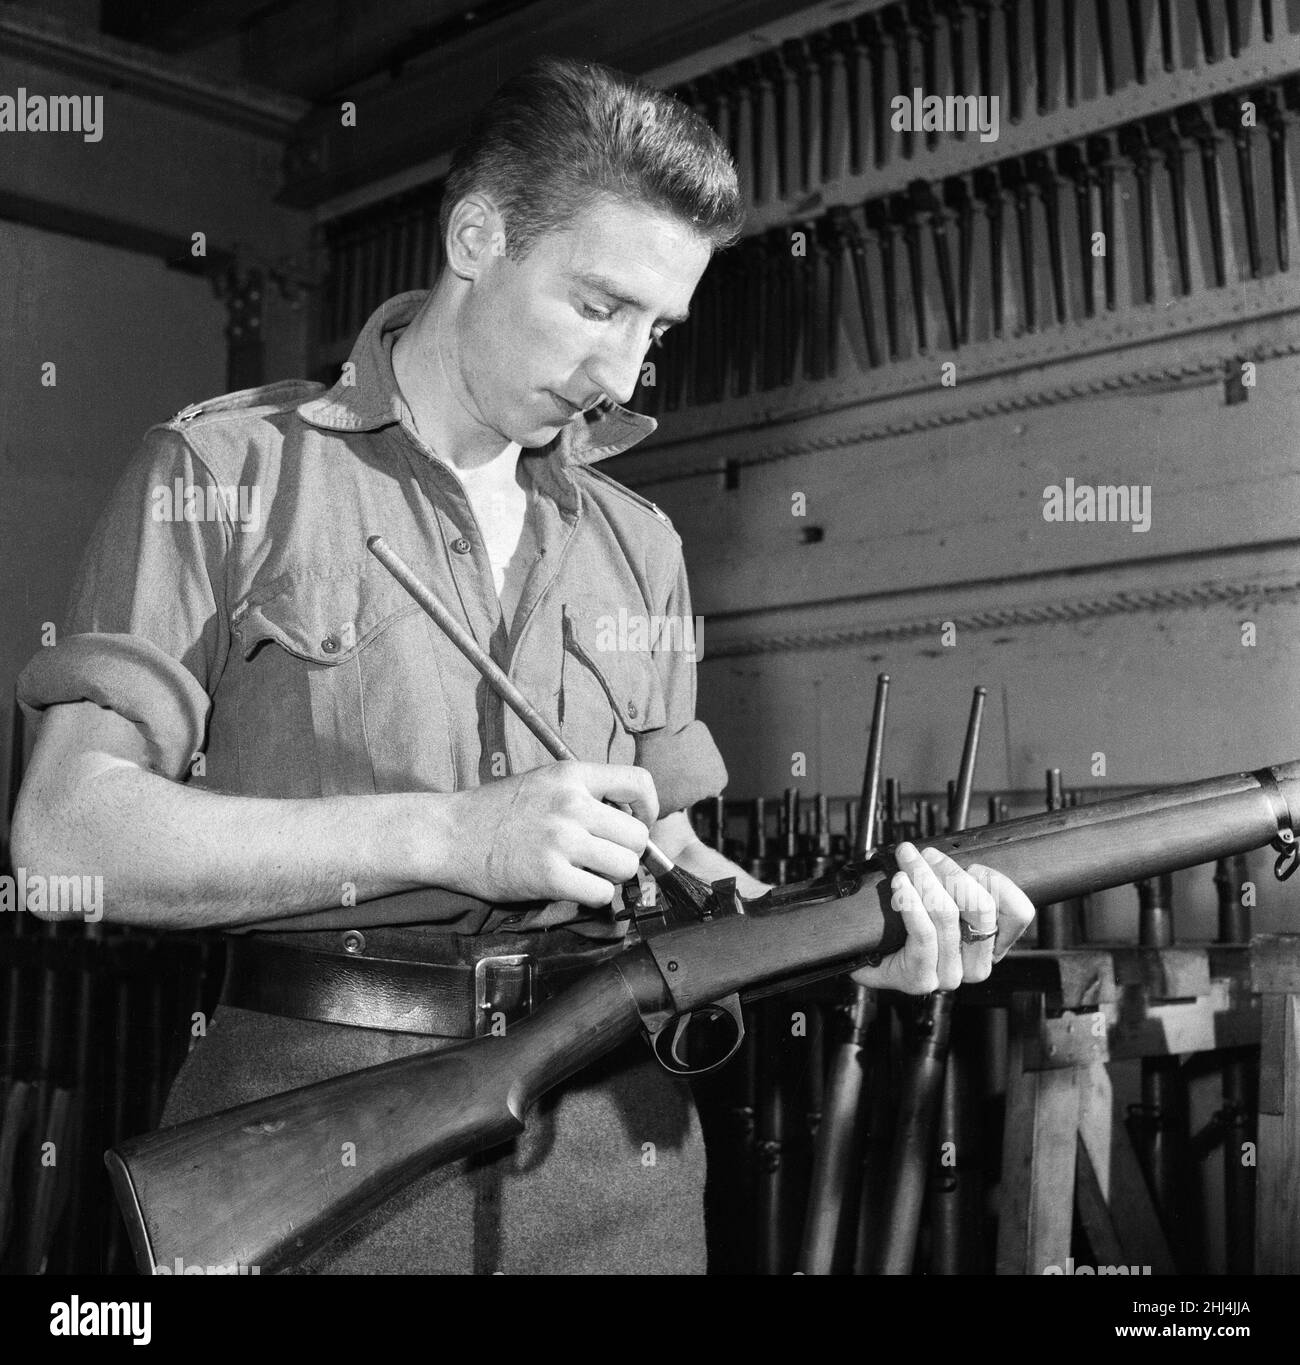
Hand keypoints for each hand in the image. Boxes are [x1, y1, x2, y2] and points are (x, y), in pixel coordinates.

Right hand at [439, 760, 657, 907]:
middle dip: (627, 851)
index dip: (648, 808)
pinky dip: (593, 897)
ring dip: (612, 876)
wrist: (451, 834)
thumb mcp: (545, 782)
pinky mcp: (551, 876)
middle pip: (638, 836)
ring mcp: (562, 840)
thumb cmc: (498, 811)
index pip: (639, 782)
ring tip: (587, 871)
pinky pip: (602, 894)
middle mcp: (572, 804)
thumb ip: (586, 794)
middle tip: (604, 856)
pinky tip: (573, 887)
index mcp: (572, 774)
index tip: (638, 822)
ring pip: (626, 867)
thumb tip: (631, 819)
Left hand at [851, 842, 1034, 992]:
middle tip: (925, 854)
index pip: (1019, 912)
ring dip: (924, 878)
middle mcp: (976, 965)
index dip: (998, 882)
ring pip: (947, 914)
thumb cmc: (903, 923)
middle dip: (951, 871)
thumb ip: (963, 883)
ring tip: (907, 860)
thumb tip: (971, 863)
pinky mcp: (921, 979)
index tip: (972, 864)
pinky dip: (910, 902)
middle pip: (982, 908)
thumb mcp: (941, 895)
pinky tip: (900, 884)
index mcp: (990, 944)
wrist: (864, 953)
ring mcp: (950, 975)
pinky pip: (923, 933)